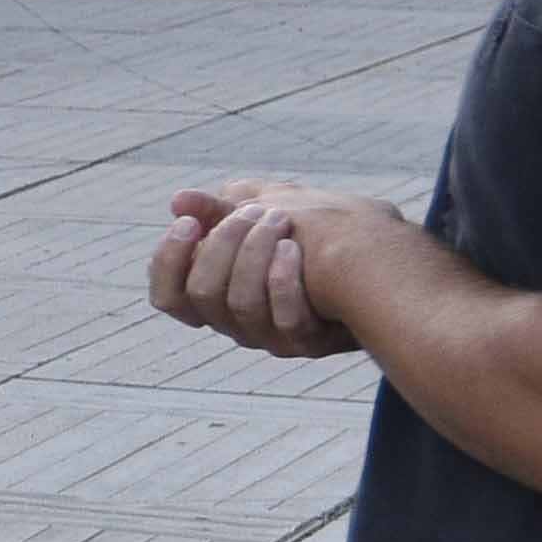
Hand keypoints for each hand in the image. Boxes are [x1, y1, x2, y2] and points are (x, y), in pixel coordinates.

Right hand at [151, 181, 365, 360]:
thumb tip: (179, 200)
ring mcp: (270, 336)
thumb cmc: (310, 232)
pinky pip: (286, 321)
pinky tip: (295, 247)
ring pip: (240, 306)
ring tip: (280, 217)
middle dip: (222, 245)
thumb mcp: (261, 210)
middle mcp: (234, 322)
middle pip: (202, 296)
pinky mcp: (308, 341)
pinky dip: (286, 281)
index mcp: (216, 295)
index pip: (168, 297)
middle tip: (252, 210)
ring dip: (256, 254)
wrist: (373, 257)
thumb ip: (220, 208)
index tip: (189, 223)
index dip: (168, 262)